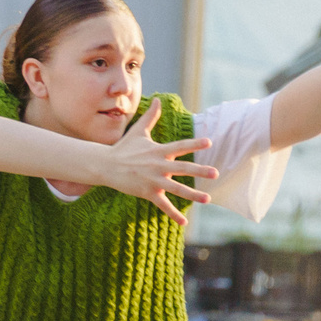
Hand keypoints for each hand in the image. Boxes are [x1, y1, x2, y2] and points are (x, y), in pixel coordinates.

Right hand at [99, 99, 218, 220]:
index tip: (209, 141)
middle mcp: (158, 166)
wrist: (105, 166)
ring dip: (192, 194)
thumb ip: (152, 117)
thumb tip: (159, 99)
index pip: (179, 146)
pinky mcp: (147, 192)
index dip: (194, 143)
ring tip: (208, 199)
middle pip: (182, 168)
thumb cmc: (123, 148)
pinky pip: (163, 204)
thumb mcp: (138, 132)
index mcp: (158, 151)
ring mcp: (153, 180)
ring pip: (176, 189)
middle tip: (215, 172)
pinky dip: (173, 214)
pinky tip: (184, 222)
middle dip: (199, 171)